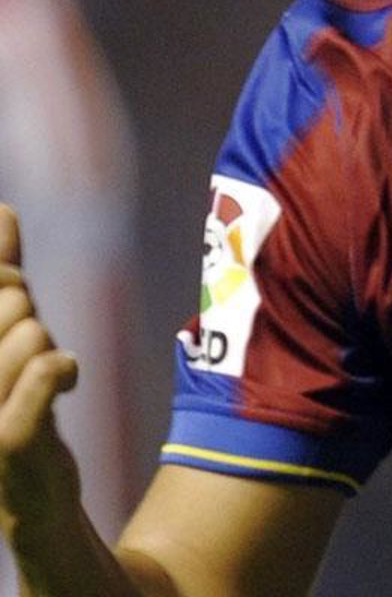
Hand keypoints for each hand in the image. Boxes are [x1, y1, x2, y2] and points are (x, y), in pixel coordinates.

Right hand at [0, 205, 81, 543]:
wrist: (34, 502)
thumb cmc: (17, 404)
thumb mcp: (5, 335)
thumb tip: (2, 211)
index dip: (2, 277)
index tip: (13, 296)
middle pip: (8, 298)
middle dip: (26, 312)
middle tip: (27, 346)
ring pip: (29, 329)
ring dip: (48, 345)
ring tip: (40, 374)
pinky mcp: (4, 444)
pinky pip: (44, 369)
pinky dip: (63, 367)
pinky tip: (65, 381)